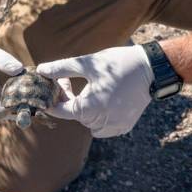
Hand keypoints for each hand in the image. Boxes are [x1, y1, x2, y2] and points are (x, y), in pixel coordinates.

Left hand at [36, 44, 153, 137]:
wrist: (150, 69)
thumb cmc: (116, 64)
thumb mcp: (87, 64)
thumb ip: (62, 68)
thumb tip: (41, 70)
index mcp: (89, 108)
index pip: (60, 111)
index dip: (51, 100)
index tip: (48, 89)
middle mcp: (101, 122)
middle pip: (74, 115)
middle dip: (68, 99)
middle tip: (67, 80)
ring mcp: (114, 127)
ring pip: (88, 122)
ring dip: (84, 109)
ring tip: (87, 88)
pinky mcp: (124, 126)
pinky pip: (103, 127)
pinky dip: (99, 116)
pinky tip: (102, 98)